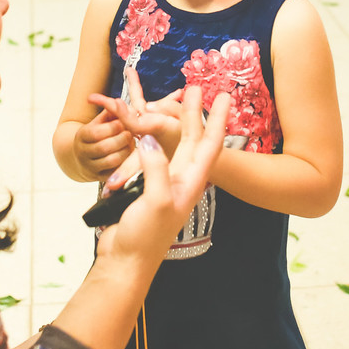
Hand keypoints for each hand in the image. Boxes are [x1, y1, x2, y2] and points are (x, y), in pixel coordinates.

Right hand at [72, 107, 134, 179]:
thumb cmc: (96, 135)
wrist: (84, 156)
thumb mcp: (99, 121)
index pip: (96, 132)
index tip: (123, 122)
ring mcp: (91, 167)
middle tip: (131, 132)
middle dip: (121, 138)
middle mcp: (83, 153)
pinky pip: (117, 171)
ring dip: (126, 150)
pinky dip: (126, 162)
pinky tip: (129, 154)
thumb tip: (120, 103)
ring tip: (131, 142)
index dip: (112, 127)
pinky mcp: (101, 178)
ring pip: (112, 160)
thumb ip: (110, 112)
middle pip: (104, 147)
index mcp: (81, 136)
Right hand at [97, 87, 229, 263]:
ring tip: (171, 101)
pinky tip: (145, 129)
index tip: (224, 96)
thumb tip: (148, 140)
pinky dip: (150, 138)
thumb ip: (156, 169)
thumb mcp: (156, 202)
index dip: (218, 119)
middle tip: (196, 87)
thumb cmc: (145, 237)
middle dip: (195, 113)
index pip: (210, 144)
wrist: (125, 260)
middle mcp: (180, 179)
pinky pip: (150, 155)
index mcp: (191, 182)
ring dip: (173, 122)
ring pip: (171, 144)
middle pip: (192, 138)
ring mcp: (163, 182)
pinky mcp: (145, 186)